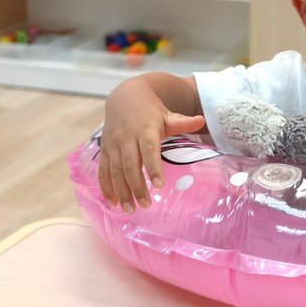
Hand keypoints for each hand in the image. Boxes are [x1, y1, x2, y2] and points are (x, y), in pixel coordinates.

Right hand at [98, 79, 204, 212]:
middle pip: (130, 165)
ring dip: (121, 191)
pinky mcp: (105, 150)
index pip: (149, 149)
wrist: (124, 97)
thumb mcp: (167, 114)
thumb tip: (202, 120)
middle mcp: (127, 137)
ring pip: (115, 170)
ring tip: (130, 209)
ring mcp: (114, 144)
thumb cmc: (151, 111)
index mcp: (145, 129)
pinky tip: (113, 202)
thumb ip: (182, 122)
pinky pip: (103, 170)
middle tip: (146, 204)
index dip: (153, 167)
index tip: (160, 185)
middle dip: (137, 186)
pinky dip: (106, 187)